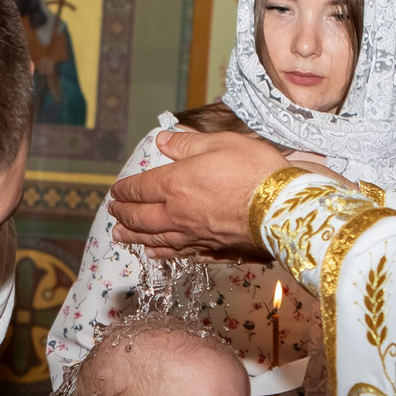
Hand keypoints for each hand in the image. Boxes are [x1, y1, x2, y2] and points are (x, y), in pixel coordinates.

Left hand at [110, 130, 290, 258]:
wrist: (283, 209)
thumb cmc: (255, 170)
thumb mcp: (220, 143)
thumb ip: (188, 143)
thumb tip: (163, 139)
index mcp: (175, 184)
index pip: (139, 188)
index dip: (124, 189)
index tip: (115, 191)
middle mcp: (177, 215)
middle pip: (140, 218)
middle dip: (123, 214)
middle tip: (113, 213)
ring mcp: (193, 237)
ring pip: (155, 240)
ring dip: (134, 238)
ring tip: (120, 237)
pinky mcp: (212, 252)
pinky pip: (179, 255)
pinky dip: (162, 254)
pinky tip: (156, 254)